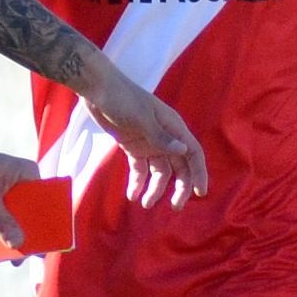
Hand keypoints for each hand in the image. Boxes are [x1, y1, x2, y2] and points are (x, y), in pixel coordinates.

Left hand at [87, 72, 207, 204]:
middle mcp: (164, 136)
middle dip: (179, 187)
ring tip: (145, 204)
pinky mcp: (133, 146)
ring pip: (159, 171)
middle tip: (175, 206)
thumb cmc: (122, 99)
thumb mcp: (142, 119)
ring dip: (155, 188)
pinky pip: (140, 168)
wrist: (97, 90)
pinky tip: (132, 195)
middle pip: (178, 166)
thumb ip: (161, 137)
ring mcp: (149, 142)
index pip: (192, 152)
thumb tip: (184, 151)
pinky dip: (138, 182)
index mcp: (172, 127)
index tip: (199, 192)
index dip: (199, 172)